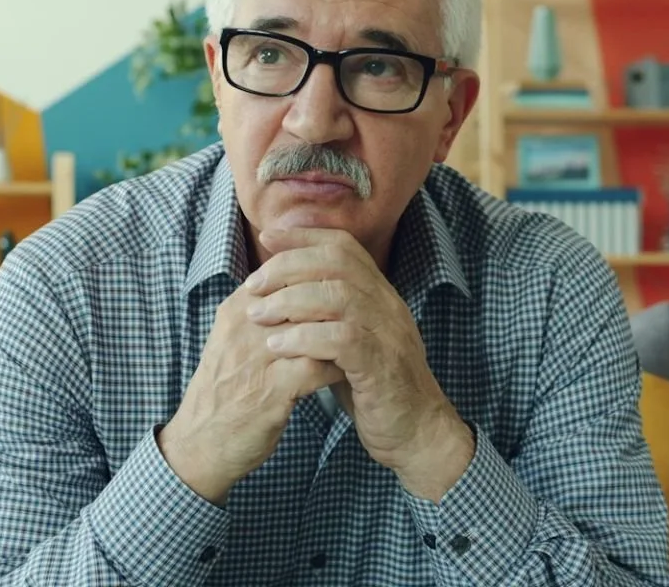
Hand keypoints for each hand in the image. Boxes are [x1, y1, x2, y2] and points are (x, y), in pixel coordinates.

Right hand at [159, 278, 345, 504]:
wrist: (199, 444)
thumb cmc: (226, 391)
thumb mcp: (235, 341)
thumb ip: (263, 313)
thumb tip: (301, 289)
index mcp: (238, 309)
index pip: (287, 271)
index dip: (323, 277)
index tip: (349, 289)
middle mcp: (244, 326)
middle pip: (303, 291)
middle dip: (339, 301)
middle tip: (365, 313)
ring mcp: (256, 357)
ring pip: (314, 324)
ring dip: (342, 331)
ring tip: (362, 340)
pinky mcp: (270, 390)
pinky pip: (317, 366)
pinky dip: (338, 366)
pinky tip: (351, 372)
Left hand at [245, 228, 474, 500]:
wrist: (415, 432)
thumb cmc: (372, 387)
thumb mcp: (347, 342)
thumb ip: (324, 315)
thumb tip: (280, 291)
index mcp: (379, 294)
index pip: (343, 245)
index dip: (304, 235)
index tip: (267, 236)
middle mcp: (387, 305)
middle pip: (338, 261)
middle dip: (289, 266)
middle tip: (253, 285)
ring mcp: (389, 333)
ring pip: (339, 295)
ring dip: (290, 301)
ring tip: (257, 316)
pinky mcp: (382, 365)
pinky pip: (341, 339)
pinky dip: (304, 338)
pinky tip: (278, 346)